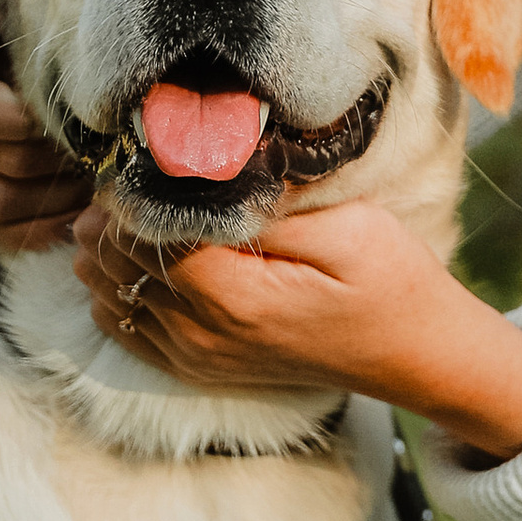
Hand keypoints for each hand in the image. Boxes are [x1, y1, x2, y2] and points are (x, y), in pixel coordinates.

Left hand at [73, 197, 521, 461]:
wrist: (413, 354)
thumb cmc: (390, 282)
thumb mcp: (348, 228)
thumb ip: (267, 208)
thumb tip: (203, 174)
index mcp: (235, 298)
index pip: (140, 235)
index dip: (134, 190)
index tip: (150, 154)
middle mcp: (203, 335)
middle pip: (115, 265)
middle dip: (113, 215)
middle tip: (136, 172)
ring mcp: (197, 357)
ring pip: (109, 297)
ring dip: (107, 250)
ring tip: (132, 207)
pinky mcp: (198, 366)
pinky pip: (125, 328)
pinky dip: (115, 290)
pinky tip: (133, 258)